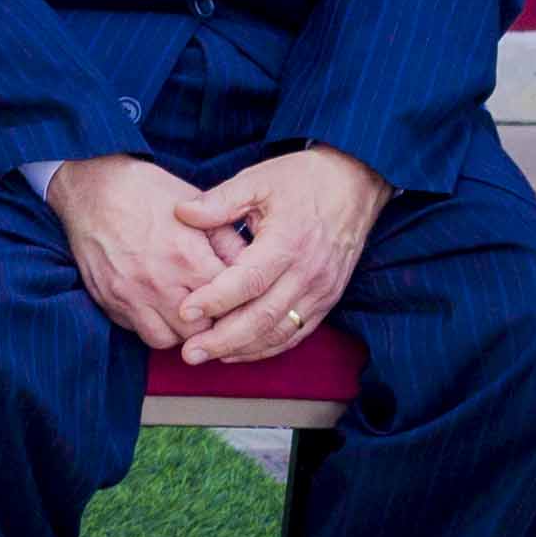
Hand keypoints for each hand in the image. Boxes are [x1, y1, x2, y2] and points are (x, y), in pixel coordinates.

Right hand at [48, 153, 234, 354]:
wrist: (91, 188)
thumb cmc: (147, 192)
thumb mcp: (198, 208)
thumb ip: (229, 243)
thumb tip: (255, 271)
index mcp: (187, 258)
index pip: (228, 304)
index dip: (239, 305)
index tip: (240, 300)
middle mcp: (158, 282)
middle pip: (200, 331)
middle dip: (211, 324)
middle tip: (216, 311)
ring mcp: (129, 294)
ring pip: (167, 340)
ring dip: (180, 332)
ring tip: (186, 314)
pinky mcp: (108, 300)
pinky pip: (136, 330)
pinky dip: (151, 324)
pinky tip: (158, 306)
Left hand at [166, 145, 384, 363]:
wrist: (354, 184)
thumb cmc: (301, 180)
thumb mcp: (257, 180)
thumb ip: (219, 200)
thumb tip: (181, 212)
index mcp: (288, 243)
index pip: (248, 282)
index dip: (215, 300)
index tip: (184, 312)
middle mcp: (308, 273)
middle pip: (264, 317)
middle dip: (224, 338)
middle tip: (190, 353)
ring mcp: (321, 289)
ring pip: (281, 331)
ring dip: (244, 348)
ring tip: (208, 356)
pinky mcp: (328, 298)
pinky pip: (298, 331)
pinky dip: (269, 346)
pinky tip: (241, 351)